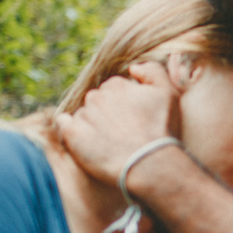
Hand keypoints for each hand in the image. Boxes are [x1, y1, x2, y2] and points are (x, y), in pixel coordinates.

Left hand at [55, 62, 180, 184]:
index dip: (123, 103)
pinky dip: (70, 128)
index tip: (132, 118)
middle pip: (96, 100)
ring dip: (92, 123)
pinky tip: (85, 139)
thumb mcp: (169, 93)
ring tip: (109, 141)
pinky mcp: (72, 134)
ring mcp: (84, 115)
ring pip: (84, 114)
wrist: (150, 164)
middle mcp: (97, 97)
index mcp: (117, 85)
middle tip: (121, 131)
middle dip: (107, 112)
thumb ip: (153, 71)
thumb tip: (133, 68)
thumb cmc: (162, 130)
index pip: (113, 89)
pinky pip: (63, 124)